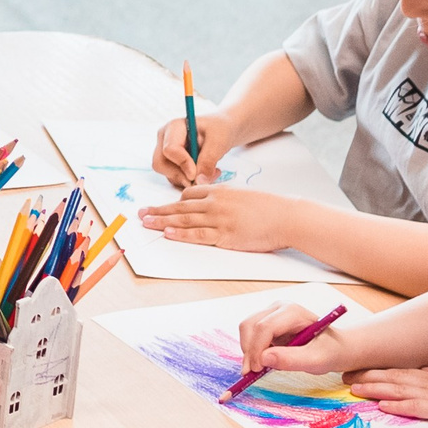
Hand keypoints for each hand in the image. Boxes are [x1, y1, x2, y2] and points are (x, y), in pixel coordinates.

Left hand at [138, 183, 299, 256]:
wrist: (287, 216)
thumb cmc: (270, 208)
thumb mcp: (244, 197)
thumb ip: (226, 200)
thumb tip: (215, 204)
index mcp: (220, 192)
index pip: (190, 194)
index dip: (174, 202)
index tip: (161, 207)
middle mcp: (216, 203)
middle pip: (181, 207)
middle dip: (159, 210)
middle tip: (141, 213)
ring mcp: (220, 219)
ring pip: (184, 220)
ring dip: (162, 221)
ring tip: (146, 223)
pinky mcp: (226, 236)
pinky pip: (198, 235)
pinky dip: (181, 234)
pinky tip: (168, 234)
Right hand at [153, 109, 236, 186]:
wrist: (223, 131)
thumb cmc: (220, 129)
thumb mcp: (218, 141)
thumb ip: (208, 160)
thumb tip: (199, 181)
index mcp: (174, 127)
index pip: (169, 149)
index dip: (182, 163)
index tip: (196, 174)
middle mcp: (165, 139)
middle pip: (161, 163)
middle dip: (181, 175)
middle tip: (202, 178)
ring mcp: (166, 152)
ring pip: (167, 174)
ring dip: (189, 180)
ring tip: (211, 173)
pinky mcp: (172, 164)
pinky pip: (175, 179)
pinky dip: (190, 182)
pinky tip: (205, 174)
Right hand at [225, 301, 357, 375]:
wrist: (336, 348)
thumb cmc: (331, 351)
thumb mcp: (317, 360)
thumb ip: (292, 360)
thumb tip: (263, 359)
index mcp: (293, 312)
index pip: (264, 327)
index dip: (257, 349)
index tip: (257, 370)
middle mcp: (279, 308)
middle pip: (250, 325)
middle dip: (248, 350)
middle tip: (252, 373)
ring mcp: (272, 314)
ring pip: (246, 329)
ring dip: (248, 350)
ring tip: (259, 369)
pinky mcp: (267, 324)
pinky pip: (250, 335)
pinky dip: (251, 350)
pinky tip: (262, 362)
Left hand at [348, 365, 427, 427]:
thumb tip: (425, 373)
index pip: (400, 370)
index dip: (378, 370)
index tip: (360, 369)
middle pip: (393, 377)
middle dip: (368, 376)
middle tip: (346, 376)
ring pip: (397, 390)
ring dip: (375, 389)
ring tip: (354, 388)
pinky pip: (413, 407)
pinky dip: (396, 406)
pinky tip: (381, 405)